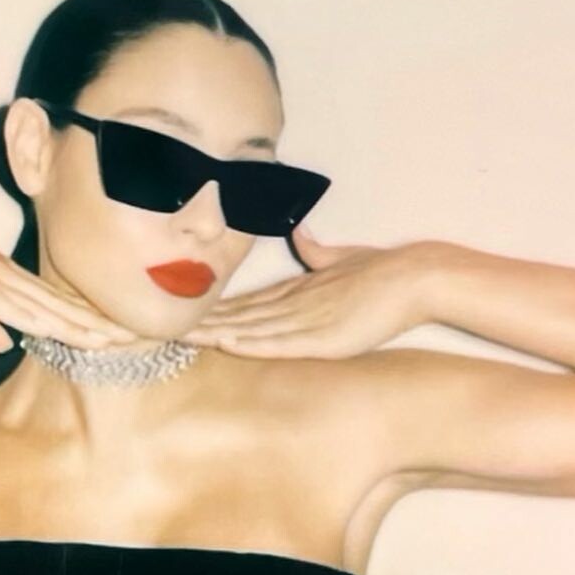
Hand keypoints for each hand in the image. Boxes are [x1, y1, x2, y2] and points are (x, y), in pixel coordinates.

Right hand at [0, 187, 136, 352]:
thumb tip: (7, 344)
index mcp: (2, 273)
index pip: (53, 299)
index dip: (86, 316)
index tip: (116, 330)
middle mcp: (4, 273)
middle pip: (60, 302)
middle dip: (98, 322)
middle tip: (136, 337)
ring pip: (44, 306)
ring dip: (78, 324)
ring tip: (114, 339)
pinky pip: (8, 305)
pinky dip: (36, 319)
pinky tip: (58, 331)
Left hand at [185, 226, 427, 358]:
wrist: (415, 275)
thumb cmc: (382, 271)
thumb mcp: (341, 259)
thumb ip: (317, 250)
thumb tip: (301, 231)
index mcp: (295, 290)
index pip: (242, 303)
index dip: (210, 311)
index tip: (180, 316)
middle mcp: (293, 304)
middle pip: (236, 315)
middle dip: (199, 324)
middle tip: (159, 328)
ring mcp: (307, 320)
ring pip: (250, 328)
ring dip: (214, 334)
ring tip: (178, 338)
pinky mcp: (325, 337)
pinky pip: (281, 342)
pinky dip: (252, 343)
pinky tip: (227, 344)